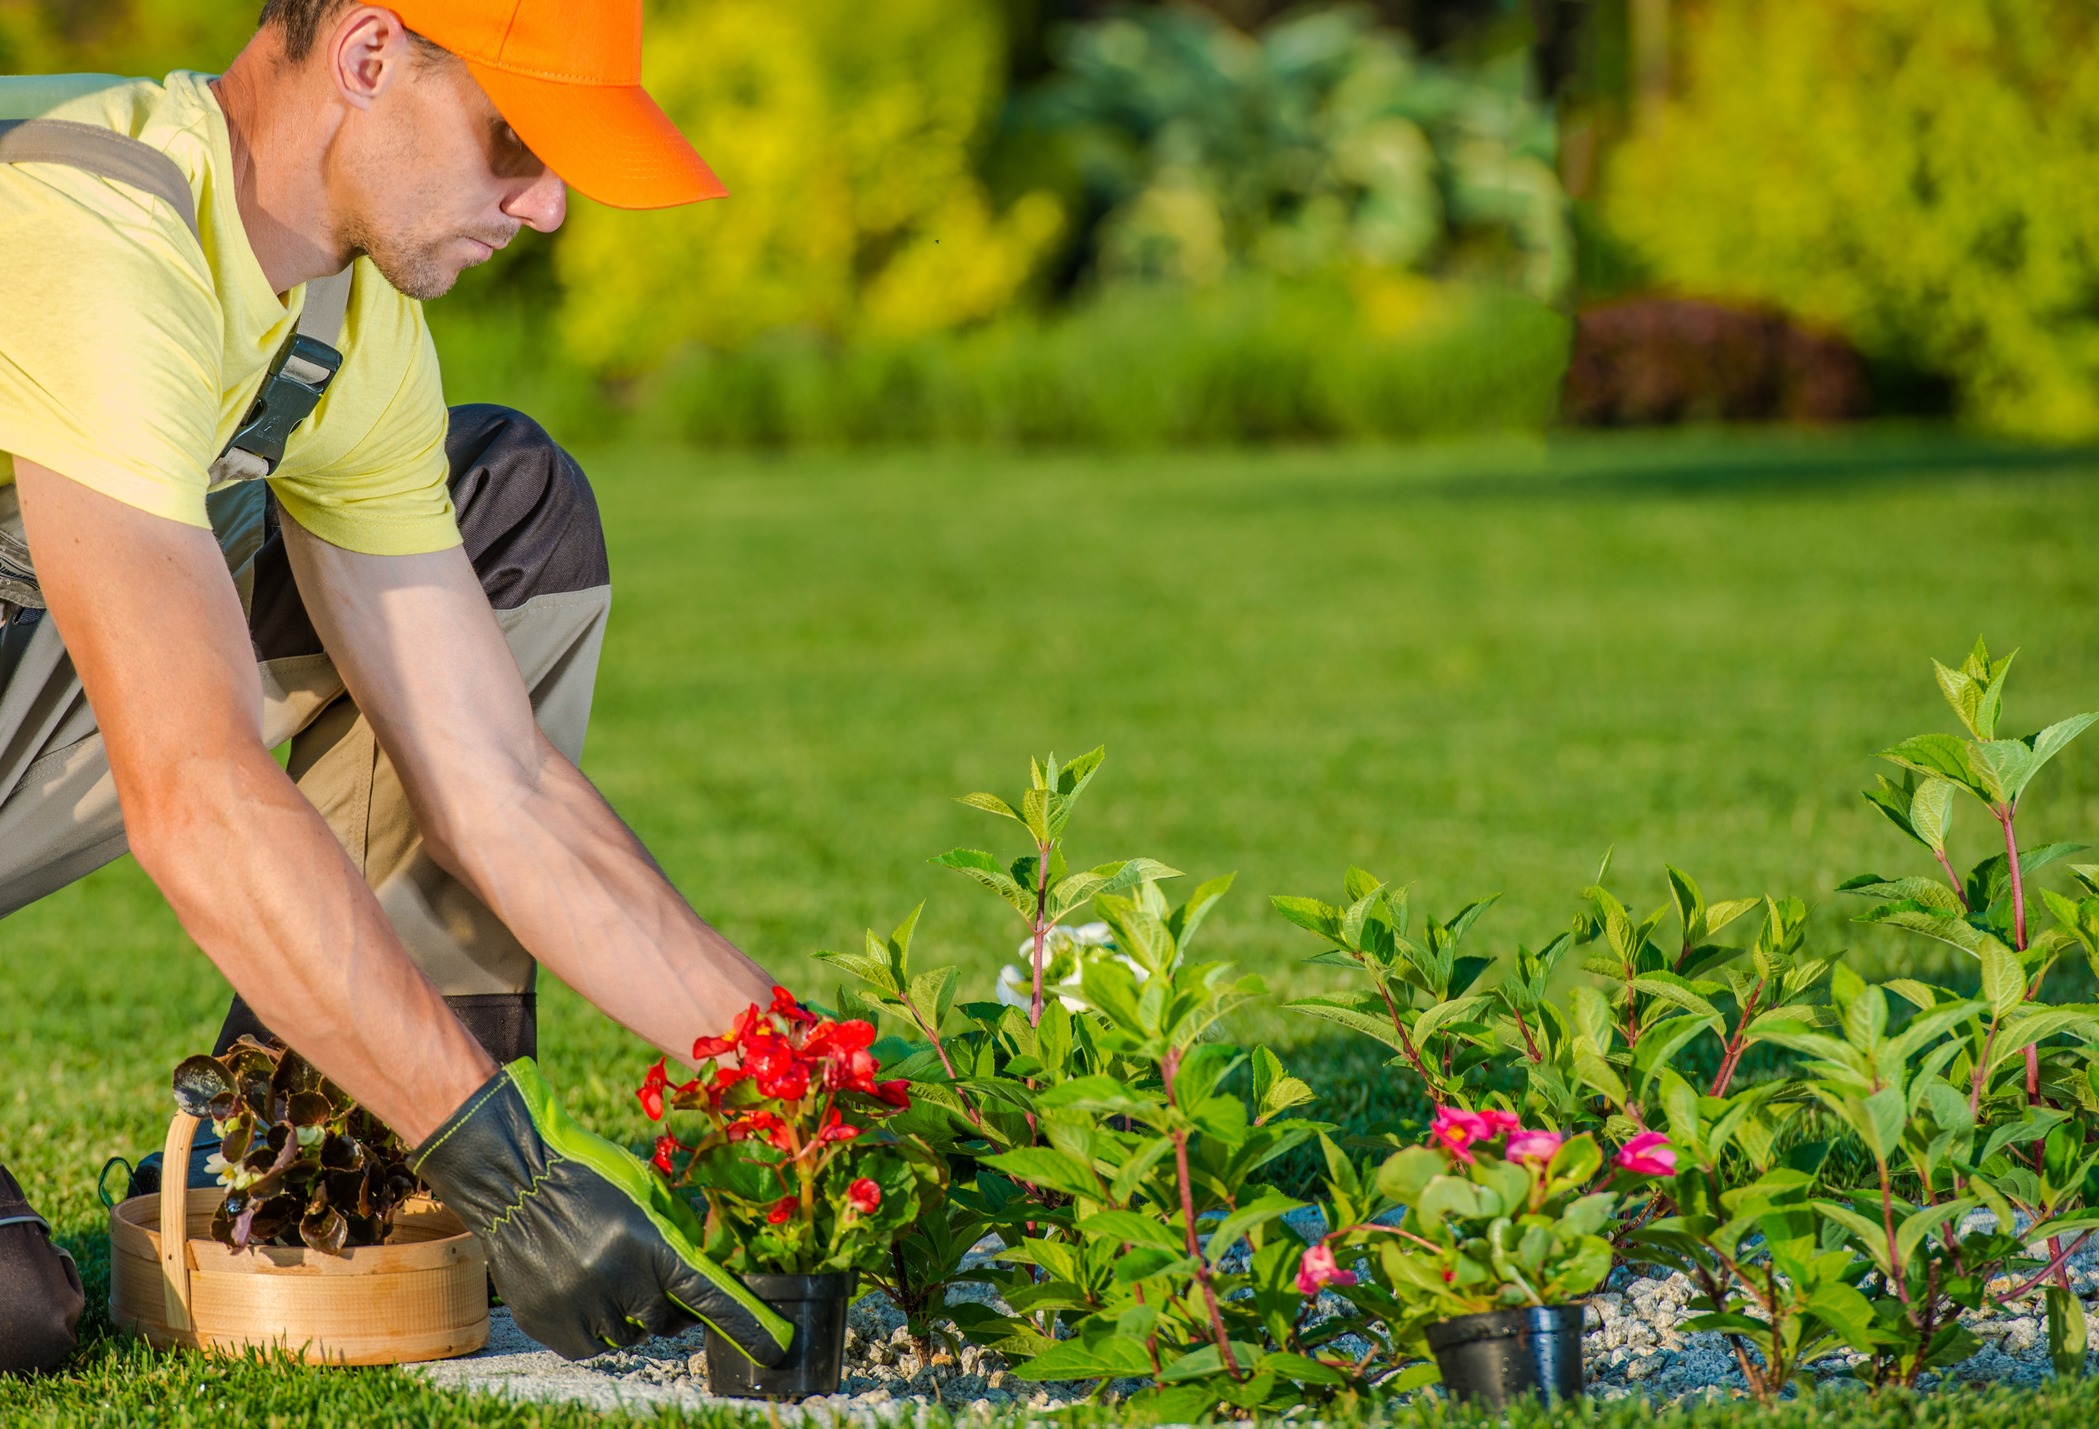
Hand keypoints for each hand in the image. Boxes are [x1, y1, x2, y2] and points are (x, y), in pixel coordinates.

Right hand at [411, 1059, 790, 1362]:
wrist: (514, 1176)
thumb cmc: (588, 1172)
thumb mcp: (644, 1191)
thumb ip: (675, 1233)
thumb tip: (707, 1271)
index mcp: (649, 1242)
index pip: (709, 1296)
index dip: (744, 1325)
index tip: (774, 1349)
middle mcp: (616, 1278)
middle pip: (663, 1320)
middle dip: (665, 1304)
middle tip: (651, 1279)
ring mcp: (578, 1303)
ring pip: (624, 1335)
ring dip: (625, 1313)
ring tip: (604, 1272)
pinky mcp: (546, 1320)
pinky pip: (588, 1345)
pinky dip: (593, 1326)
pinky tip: (582, 1289)